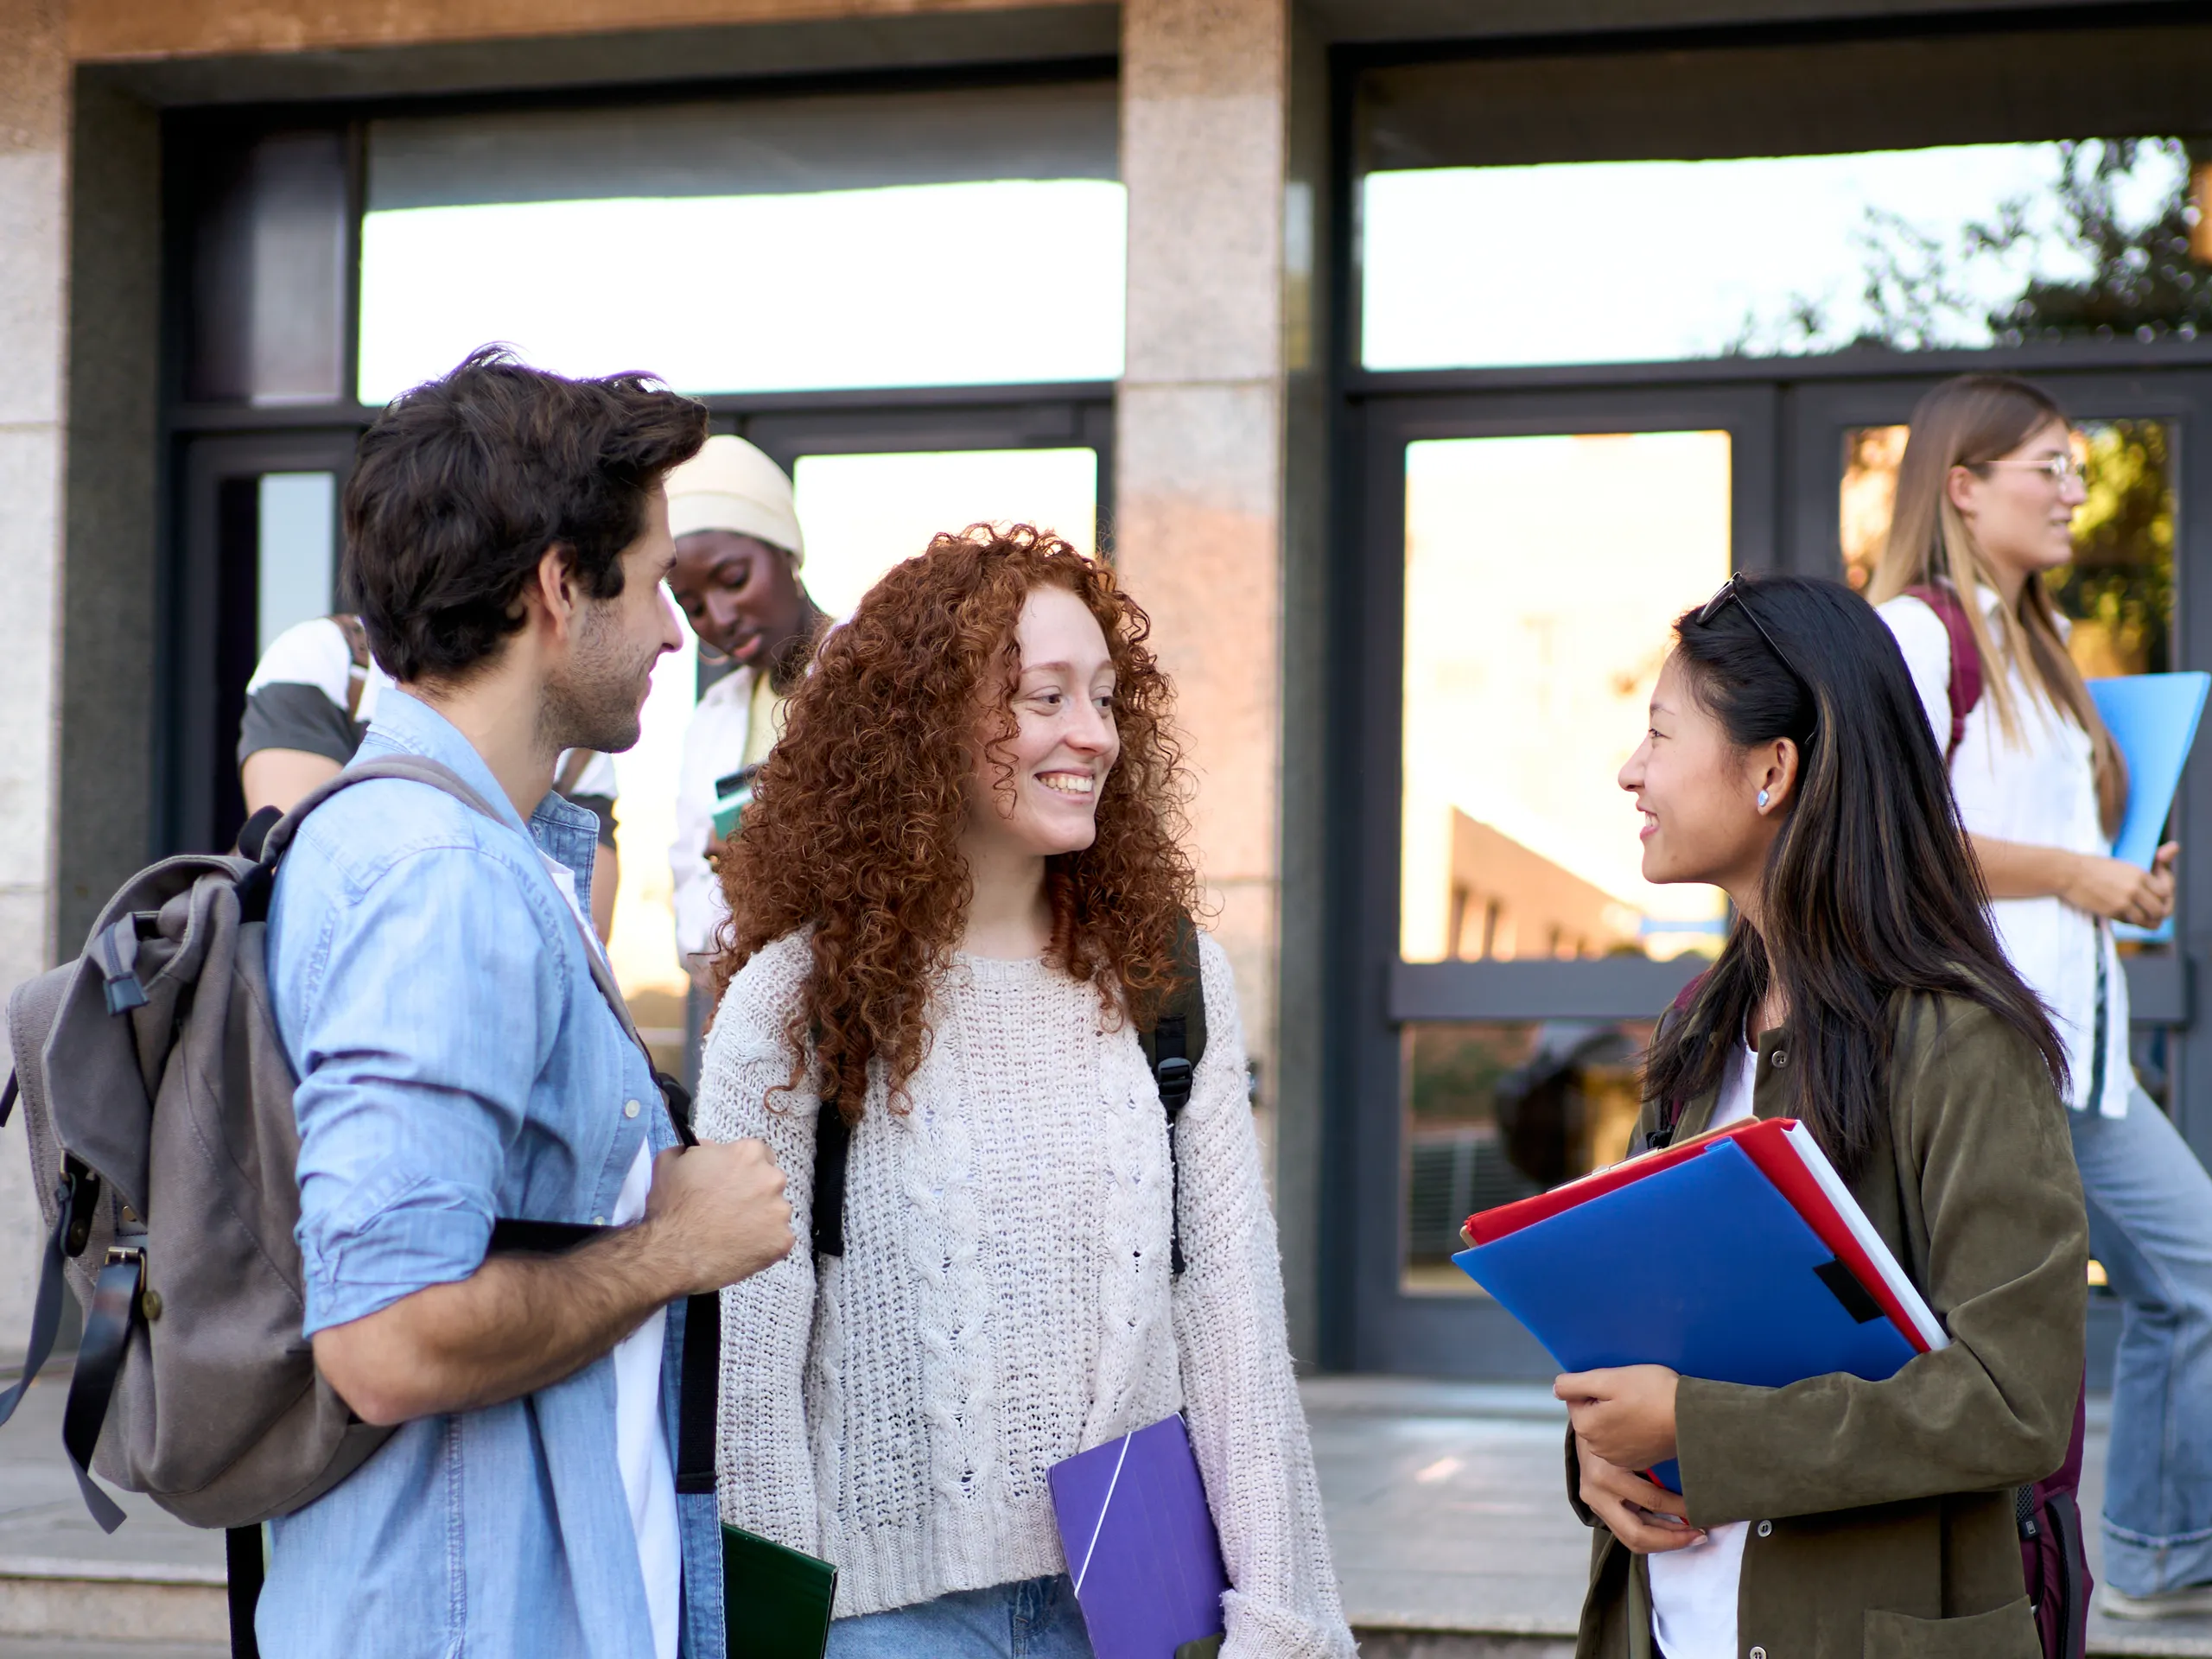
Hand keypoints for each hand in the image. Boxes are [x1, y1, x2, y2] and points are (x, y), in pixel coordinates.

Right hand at [644, 1139, 792, 1294]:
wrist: (673, 1252)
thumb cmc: (671, 1206)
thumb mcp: (673, 1160)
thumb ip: (699, 1148)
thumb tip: (710, 1150)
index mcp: (748, 1154)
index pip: (759, 1154)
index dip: (744, 1169)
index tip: (733, 1183)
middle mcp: (771, 1178)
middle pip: (770, 1182)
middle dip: (754, 1193)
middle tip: (730, 1210)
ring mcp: (779, 1211)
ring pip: (775, 1212)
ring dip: (760, 1219)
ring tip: (733, 1233)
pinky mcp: (782, 1241)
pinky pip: (777, 1240)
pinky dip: (763, 1244)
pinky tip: (740, 1248)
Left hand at [1556, 1366, 1679, 1470]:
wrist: (1694, 1418)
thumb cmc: (1652, 1392)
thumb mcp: (1609, 1379)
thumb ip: (1575, 1384)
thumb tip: (1556, 1388)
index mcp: (1587, 1426)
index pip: (1576, 1398)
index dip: (1595, 1386)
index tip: (1616, 1385)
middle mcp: (1598, 1448)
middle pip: (1592, 1415)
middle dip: (1605, 1403)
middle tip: (1631, 1394)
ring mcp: (1619, 1458)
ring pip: (1609, 1428)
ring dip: (1619, 1417)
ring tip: (1642, 1407)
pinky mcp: (1639, 1461)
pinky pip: (1626, 1440)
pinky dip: (1633, 1430)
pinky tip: (1650, 1421)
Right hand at [1574, 1437, 1704, 1553]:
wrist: (1586, 1420)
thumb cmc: (1619, 1425)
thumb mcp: (1639, 1439)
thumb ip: (1661, 1461)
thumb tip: (1699, 1479)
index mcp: (1608, 1474)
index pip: (1653, 1501)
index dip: (1682, 1510)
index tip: (1705, 1511)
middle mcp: (1597, 1493)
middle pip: (1637, 1534)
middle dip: (1673, 1540)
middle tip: (1700, 1535)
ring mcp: (1593, 1503)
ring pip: (1631, 1539)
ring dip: (1664, 1541)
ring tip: (1690, 1536)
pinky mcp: (1596, 1508)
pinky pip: (1626, 1531)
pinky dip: (1652, 1533)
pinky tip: (1672, 1529)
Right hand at [2063, 844, 2175, 927]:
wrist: (2068, 873)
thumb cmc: (2091, 867)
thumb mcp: (2120, 866)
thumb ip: (2138, 876)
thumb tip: (2157, 876)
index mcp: (2139, 873)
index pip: (2165, 892)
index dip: (2164, 898)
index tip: (2157, 900)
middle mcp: (2136, 887)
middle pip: (2161, 908)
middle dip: (2158, 914)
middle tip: (2151, 914)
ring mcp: (2125, 900)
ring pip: (2149, 919)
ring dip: (2146, 921)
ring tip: (2140, 918)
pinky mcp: (2113, 910)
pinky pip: (2131, 922)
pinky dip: (2130, 922)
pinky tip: (2124, 916)